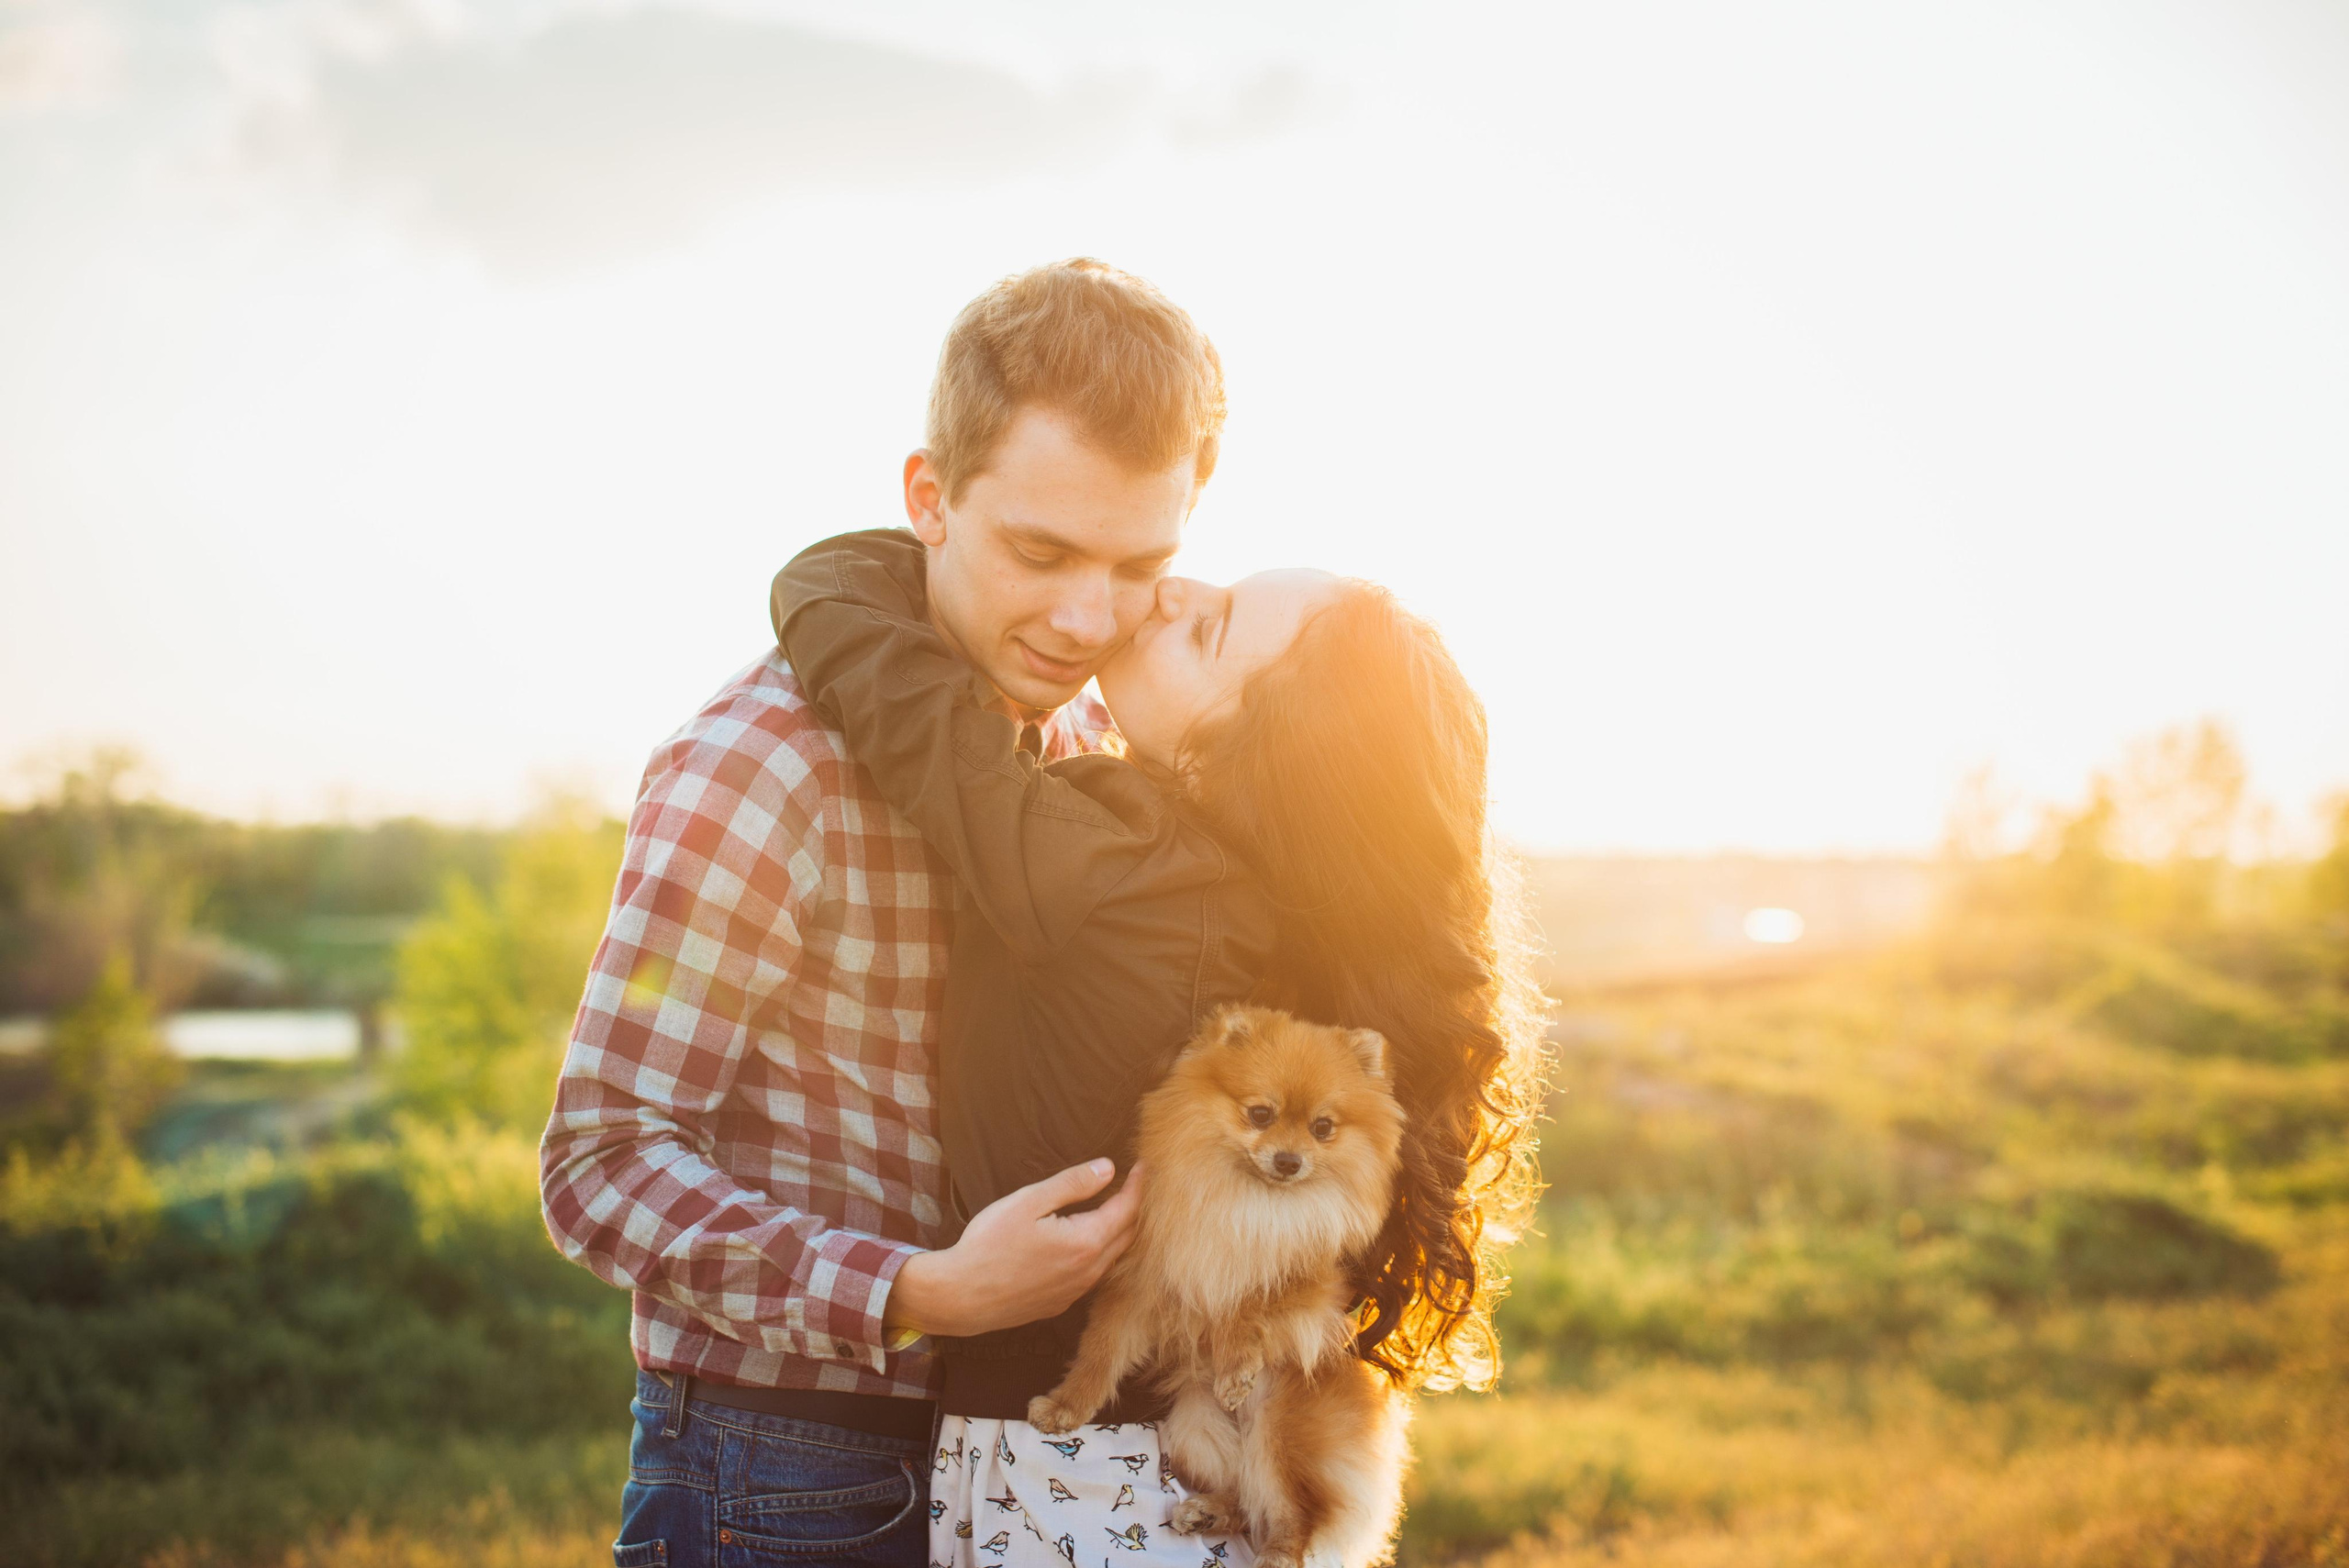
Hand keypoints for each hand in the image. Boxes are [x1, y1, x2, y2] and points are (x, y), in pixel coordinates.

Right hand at [884, 1159, 1144, 1339]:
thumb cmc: (989, 1245)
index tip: (1144, 1167)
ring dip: (1120, 1232)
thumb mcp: (1028, 1202)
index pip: (1127, 1210)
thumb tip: (1108, 1168)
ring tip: (1117, 1208)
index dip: (1137, 1186)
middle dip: (1134, 1208)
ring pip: (1112, 1258)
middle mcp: (1089, 1271)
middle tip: (1136, 1185)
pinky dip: (1101, 1252)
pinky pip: (1093, 1274)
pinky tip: (1088, 1241)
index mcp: (1085, 1242)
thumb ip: (1072, 1185)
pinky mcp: (1060, 1303)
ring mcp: (1076, 1291)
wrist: (961, 1297)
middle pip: (1127, 1235)